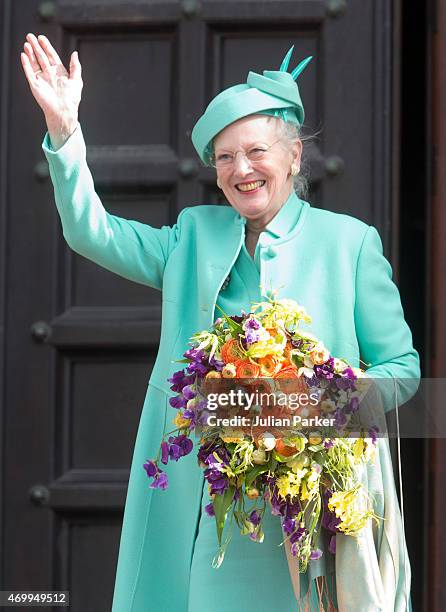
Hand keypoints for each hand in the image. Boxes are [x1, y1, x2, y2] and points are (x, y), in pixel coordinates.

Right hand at [20, 33, 82, 147]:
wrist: (64, 111)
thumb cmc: (72, 99)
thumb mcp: (77, 81)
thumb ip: (75, 66)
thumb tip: (75, 53)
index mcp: (59, 73)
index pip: (51, 56)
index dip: (46, 46)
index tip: (41, 38)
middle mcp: (49, 75)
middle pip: (41, 57)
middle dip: (36, 46)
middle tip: (30, 36)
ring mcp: (42, 79)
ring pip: (34, 63)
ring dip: (30, 53)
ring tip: (27, 43)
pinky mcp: (35, 85)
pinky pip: (29, 72)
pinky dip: (26, 64)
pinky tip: (24, 55)